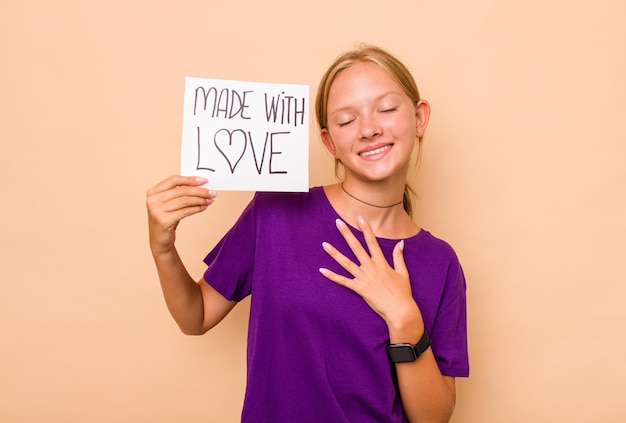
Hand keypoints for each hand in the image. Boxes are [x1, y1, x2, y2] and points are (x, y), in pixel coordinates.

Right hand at [146, 175, 216, 255]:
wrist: (159, 239)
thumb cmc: (167, 219)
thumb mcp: (170, 203)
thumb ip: (179, 193)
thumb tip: (200, 185)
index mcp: (153, 192)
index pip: (174, 180)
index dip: (190, 179)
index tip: (204, 180)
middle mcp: (153, 200)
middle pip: (182, 190)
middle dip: (200, 191)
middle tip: (212, 193)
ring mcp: (157, 211)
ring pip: (185, 200)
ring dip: (200, 200)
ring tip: (209, 201)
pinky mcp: (164, 221)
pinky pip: (185, 211)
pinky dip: (196, 208)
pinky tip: (203, 207)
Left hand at [319, 216, 422, 334]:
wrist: (400, 310)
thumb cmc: (402, 292)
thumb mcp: (403, 272)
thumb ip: (398, 257)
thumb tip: (400, 243)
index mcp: (381, 263)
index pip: (372, 242)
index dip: (366, 229)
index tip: (360, 218)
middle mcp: (371, 268)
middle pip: (356, 247)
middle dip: (347, 234)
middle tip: (338, 222)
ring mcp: (364, 278)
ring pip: (346, 263)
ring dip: (334, 253)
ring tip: (324, 244)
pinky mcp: (359, 289)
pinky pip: (343, 281)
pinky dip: (332, 276)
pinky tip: (322, 270)